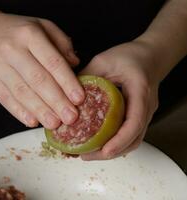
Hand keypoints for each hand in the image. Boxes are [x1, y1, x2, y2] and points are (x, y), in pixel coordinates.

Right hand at [0, 14, 84, 128]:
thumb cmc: (18, 31)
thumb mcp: (43, 26)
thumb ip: (62, 43)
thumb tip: (75, 64)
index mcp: (30, 34)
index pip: (53, 62)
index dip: (67, 82)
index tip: (79, 99)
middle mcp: (11, 48)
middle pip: (38, 79)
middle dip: (56, 101)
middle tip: (71, 118)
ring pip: (22, 92)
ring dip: (40, 110)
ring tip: (54, 124)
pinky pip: (4, 98)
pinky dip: (19, 112)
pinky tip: (33, 121)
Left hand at [80, 41, 159, 159]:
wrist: (148, 57)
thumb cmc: (128, 56)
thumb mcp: (104, 61)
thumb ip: (87, 76)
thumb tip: (66, 94)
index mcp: (140, 91)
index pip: (135, 121)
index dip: (120, 140)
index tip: (104, 151)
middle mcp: (146, 107)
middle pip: (134, 139)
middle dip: (111, 152)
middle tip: (86, 156)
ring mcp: (144, 114)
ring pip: (132, 141)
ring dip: (112, 151)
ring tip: (88, 154)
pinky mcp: (137, 116)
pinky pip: (129, 135)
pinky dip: (114, 143)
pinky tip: (97, 143)